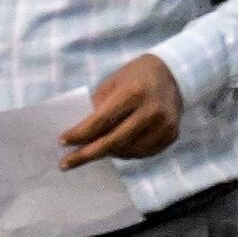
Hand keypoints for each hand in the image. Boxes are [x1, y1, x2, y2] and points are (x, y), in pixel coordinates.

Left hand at [56, 52, 185, 166]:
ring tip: (93, 150)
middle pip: (113, 142)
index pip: (101, 121)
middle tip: (65, 163)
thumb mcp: (113, 82)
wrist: (176, 73)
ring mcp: (164, 125)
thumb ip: (98, 107)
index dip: (79, 134)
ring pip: (126, 151)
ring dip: (106, 153)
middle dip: (86, 154)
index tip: (62, 142)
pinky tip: (117, 147)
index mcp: (134, 92)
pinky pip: (141, 153)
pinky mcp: (171, 135)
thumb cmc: (137, 76)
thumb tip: (80, 135)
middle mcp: (152, 110)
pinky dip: (125, 152)